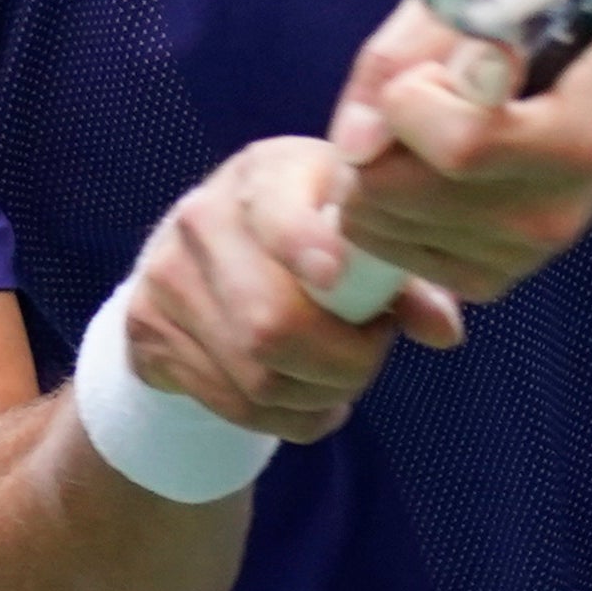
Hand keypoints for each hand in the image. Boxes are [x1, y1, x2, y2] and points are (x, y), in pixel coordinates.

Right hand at [120, 137, 464, 442]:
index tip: (342, 283)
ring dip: (317, 396)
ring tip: (341, 383)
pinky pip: (231, 402)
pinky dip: (286, 418)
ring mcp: (167, 275)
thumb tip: (443, 330)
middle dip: (341, 363)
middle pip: (270, 323)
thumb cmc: (309, 231)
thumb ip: (406, 277)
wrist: (200, 251)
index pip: (280, 214)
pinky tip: (309, 401)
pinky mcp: (148, 328)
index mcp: (267, 172)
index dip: (312, 252)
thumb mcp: (356, 230)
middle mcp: (205, 216)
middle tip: (370, 357)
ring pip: (255, 375)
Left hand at [326, 0, 591, 301]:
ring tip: (428, 137)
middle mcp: (552, 214)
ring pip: (378, 225)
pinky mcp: (493, 281)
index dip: (415, 98)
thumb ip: (410, 58)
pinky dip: (387, 210)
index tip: (440, 71)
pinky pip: (391, 253)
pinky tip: (428, 174)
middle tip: (421, 103)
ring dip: (376, 171)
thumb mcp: (490, 7)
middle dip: (380, 137)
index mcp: (575, 141)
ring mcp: (522, 256)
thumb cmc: (557, 36)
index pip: (458, 146)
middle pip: (395, 192)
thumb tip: (353, 142)